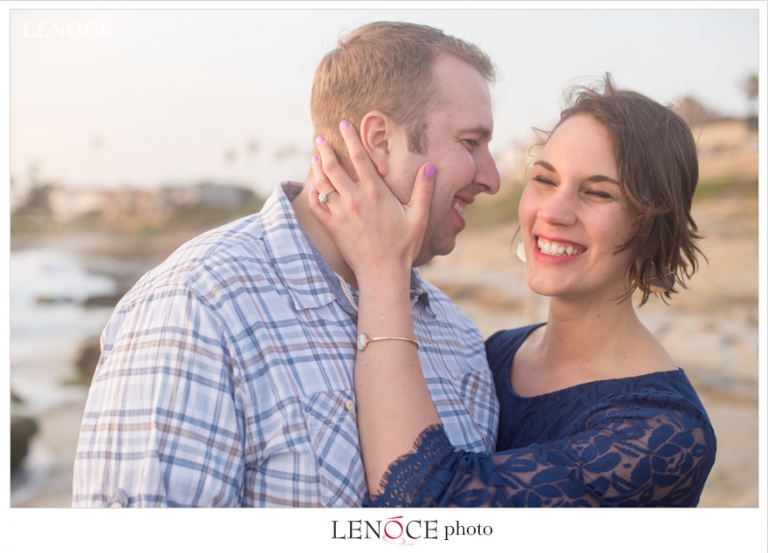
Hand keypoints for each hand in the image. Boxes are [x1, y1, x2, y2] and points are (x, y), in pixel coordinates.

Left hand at [308, 121, 434, 285]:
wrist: (382, 273)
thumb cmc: (403, 246)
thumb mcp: (418, 217)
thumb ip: (423, 190)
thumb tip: (430, 166)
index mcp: (376, 193)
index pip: (360, 158)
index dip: (351, 139)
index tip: (344, 125)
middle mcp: (355, 200)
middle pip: (334, 167)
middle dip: (326, 149)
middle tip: (320, 137)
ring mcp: (341, 213)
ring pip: (322, 183)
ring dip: (316, 167)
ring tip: (314, 156)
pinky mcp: (332, 227)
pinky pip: (316, 205)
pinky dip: (311, 192)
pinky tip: (312, 184)